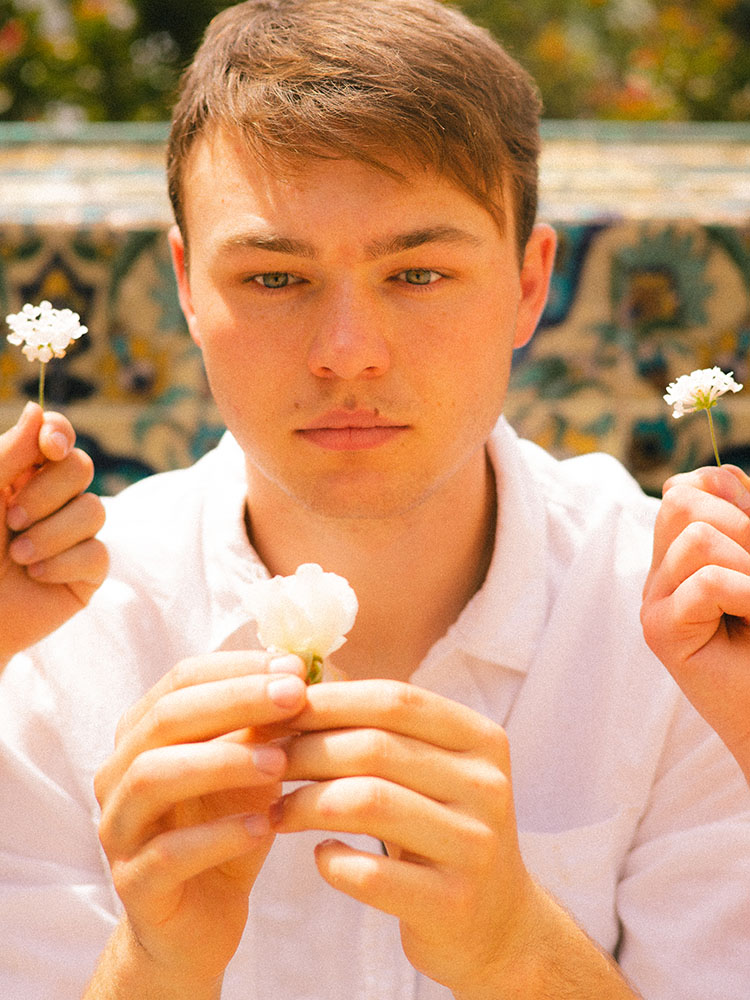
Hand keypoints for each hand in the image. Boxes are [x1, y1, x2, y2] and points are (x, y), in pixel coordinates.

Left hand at [0, 402, 107, 663]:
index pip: (56, 439)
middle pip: (81, 468)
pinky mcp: (86, 574)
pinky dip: (64, 562)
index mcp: (19, 478)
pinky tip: (37, 576)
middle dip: (47, 494)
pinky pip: (98, 553)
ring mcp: (71, 538)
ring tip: (18, 557)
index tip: (50, 447)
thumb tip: (39, 410)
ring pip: (94, 511)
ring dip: (50, 534)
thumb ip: (10, 452)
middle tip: (12, 519)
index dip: (60, 435)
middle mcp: (49, 502)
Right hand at [92, 652, 307, 994]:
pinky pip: (168, 853)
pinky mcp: (133, 885)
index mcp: (142, 733)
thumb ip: (264, 725)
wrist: (201, 919)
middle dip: (235, 701)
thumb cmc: (228, 825)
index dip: (238, 668)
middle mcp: (117, 773)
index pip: (181, 679)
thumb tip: (303, 671)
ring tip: (280, 763)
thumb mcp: (252, 768)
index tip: (296, 668)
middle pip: (166, 718)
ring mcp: (118, 828)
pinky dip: (218, 835)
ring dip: (222, 761)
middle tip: (295, 698)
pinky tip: (264, 826)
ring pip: (153, 776)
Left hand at [273, 680, 539, 996]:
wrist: (498, 923)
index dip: (330, 701)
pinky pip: (370, 872)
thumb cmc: (440, 828)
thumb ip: (381, 729)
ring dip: (305, 803)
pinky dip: (331, 860)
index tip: (277, 711)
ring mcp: (474, 845)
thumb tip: (296, 686)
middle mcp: (486, 786)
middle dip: (305, 751)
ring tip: (277, 811)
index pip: (395, 700)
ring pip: (368, 803)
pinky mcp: (452, 902)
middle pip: (375, 748)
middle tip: (263, 763)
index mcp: (481, 739)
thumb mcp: (431, 770)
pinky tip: (320, 856)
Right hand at [641, 464, 749, 780]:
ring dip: (749, 566)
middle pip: (682, 500)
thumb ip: (745, 518)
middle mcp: (661, 573)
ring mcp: (654, 602)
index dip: (732, 496)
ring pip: (697, 539)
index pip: (688, 487)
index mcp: (683, 553)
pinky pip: (706, 583)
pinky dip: (746, 595)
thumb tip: (722, 476)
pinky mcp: (659, 632)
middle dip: (743, 526)